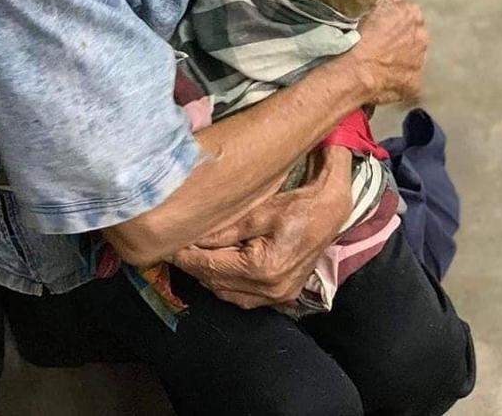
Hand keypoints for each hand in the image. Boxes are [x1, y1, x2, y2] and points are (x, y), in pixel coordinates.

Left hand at [173, 148, 351, 308]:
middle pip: (216, 283)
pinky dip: (225, 284)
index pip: (212, 266)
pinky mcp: (282, 295)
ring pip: (227, 294)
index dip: (187, 257)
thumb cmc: (298, 204)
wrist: (333, 211)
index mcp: (262, 268)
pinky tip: (215, 268)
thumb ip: (225, 230)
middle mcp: (269, 289)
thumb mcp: (259, 211)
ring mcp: (277, 296)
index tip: (168, 247)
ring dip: (207, 277)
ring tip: (190, 257)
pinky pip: (243, 296)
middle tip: (174, 250)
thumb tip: (193, 237)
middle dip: (194, 267)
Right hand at [345, 0, 427, 105]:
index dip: (393, 19)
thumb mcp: (368, 9)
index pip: (407, 11)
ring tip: (381, 63)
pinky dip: (398, 80)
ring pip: (413, 56)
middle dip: (402, 38)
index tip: (381, 25)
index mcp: (411, 13)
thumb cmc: (357, 37)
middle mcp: (422, 35)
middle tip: (381, 45)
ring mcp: (420, 61)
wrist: (355, 72)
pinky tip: (383, 79)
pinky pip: (408, 80)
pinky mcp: (415, 83)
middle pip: (414, 34)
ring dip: (402, 58)